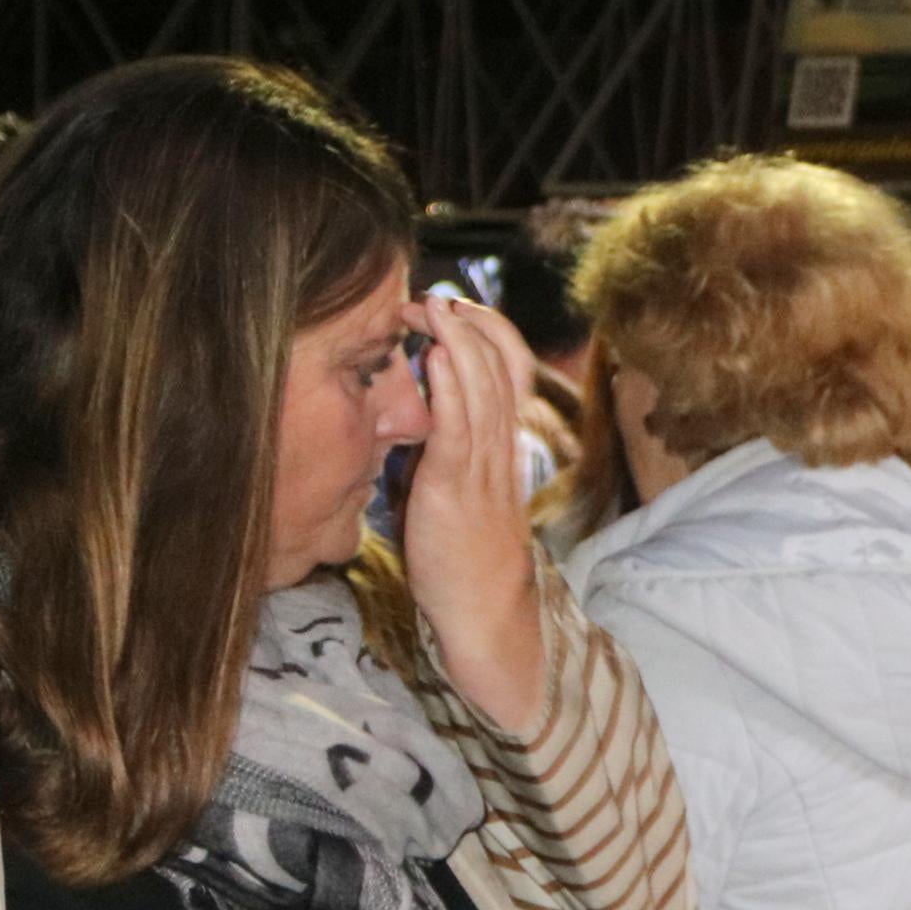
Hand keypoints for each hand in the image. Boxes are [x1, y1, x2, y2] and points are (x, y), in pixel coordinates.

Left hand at [399, 293, 550, 737]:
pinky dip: (451, 377)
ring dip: (457, 335)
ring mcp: (484, 464)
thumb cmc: (460, 565)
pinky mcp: (459, 484)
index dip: (483, 334)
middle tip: (429, 294)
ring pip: (485, 381)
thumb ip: (438, 456)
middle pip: (500, 364)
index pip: (506, 371)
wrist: (484, 615)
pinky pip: (461, 418)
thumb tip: (404, 423)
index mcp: (500, 448)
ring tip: (429, 303)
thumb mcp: (452, 496)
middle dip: (467, 321)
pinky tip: (435, 349)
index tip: (446, 310)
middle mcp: (500, 448)